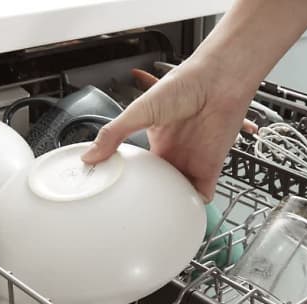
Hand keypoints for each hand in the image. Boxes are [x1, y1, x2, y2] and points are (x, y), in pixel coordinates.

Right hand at [81, 59, 254, 201]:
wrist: (216, 82)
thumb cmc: (184, 85)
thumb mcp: (139, 110)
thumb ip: (114, 134)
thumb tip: (90, 155)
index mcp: (157, 140)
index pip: (139, 166)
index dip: (129, 179)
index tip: (114, 190)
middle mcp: (174, 152)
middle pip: (158, 184)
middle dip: (148, 198)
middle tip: (131, 212)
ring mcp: (191, 161)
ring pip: (177, 193)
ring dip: (169, 205)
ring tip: (152, 219)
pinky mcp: (209, 168)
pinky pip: (201, 195)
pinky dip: (193, 205)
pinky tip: (180, 212)